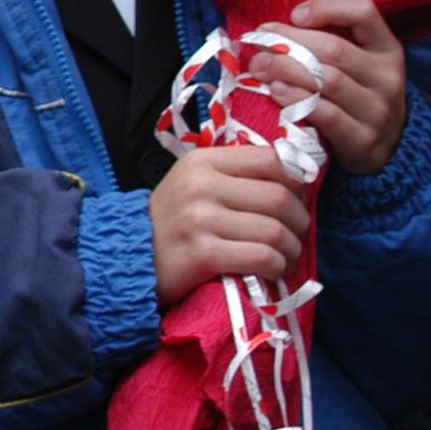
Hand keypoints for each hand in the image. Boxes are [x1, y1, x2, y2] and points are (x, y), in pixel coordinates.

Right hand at [152, 144, 308, 302]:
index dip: (296, 181)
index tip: (297, 198)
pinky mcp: (203, 254)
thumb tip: (296, 177)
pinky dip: (276, 266)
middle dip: (299, 220)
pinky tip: (271, 270)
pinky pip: (260, 257)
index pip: (270, 159)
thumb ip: (236, 174)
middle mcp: (201, 185)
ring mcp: (200, 219)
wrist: (131, 256)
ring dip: (291, 248)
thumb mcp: (195, 182)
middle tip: (296, 234)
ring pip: (274, 230)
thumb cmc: (173, 220)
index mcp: (203, 161)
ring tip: (285, 255)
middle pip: (278, 197)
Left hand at [250, 0, 408, 175]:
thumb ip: (325, 45)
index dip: (326, 7)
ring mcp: (379, 111)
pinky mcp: (364, 141)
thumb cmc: (353, 99)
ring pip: (328, 81)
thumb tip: (273, 30)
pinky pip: (326, 115)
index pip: (364, 12)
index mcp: (387, 49)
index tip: (294, 14)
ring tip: (259, 67)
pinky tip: (276, 92)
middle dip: (290, 43)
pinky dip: (297, 101)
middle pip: (334, 49)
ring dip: (287, 70)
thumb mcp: (354, 66)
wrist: (381, 154)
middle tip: (259, 43)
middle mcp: (388, 78)